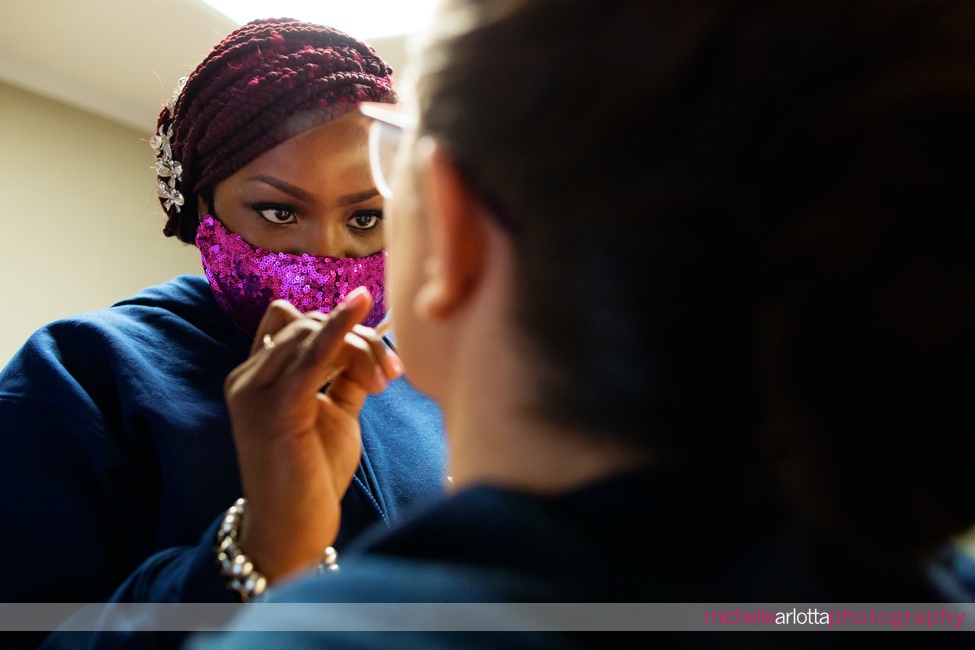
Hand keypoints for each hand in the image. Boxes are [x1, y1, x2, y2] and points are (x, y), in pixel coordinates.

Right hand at [223, 287, 403, 581]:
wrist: (293, 530)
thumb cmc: (313, 475)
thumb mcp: (333, 413)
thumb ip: (345, 376)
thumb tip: (369, 341)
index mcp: (256, 376)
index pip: (293, 322)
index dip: (336, 324)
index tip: (377, 354)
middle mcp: (247, 378)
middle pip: (307, 323)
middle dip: (359, 337)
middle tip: (392, 372)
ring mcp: (254, 391)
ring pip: (312, 334)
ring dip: (361, 346)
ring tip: (386, 379)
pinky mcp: (274, 409)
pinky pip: (310, 355)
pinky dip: (339, 329)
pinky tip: (361, 310)